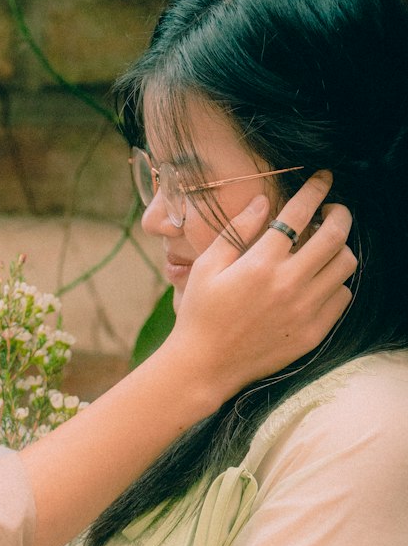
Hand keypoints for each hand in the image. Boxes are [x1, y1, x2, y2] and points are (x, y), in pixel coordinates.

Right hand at [168, 172, 355, 399]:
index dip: (315, 190)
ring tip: (326, 246)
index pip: (300, 214)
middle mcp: (289, 284)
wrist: (205, 366)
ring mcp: (305, 310)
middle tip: (333, 210)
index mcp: (260, 264)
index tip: (322, 179)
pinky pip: (342, 297)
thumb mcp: (208, 266)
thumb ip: (237, 231)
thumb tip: (263, 201)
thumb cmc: (201, 314)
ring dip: (340, 248)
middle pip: (335, 235)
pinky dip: (337, 282)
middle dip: (339, 213)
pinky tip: (320, 280)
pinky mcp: (313, 331)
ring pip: (345, 265)